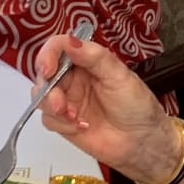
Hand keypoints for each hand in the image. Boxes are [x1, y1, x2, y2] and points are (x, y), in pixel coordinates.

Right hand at [33, 33, 174, 181]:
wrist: (142, 142)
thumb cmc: (137, 106)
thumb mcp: (120, 76)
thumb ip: (95, 58)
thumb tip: (70, 41)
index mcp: (89, 61)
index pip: (60, 47)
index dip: (48, 54)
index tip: (47, 68)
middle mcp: (76, 78)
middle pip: (44, 72)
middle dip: (47, 86)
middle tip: (60, 101)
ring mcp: (68, 99)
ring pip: (41, 96)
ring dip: (52, 105)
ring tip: (73, 116)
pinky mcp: (64, 122)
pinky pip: (47, 118)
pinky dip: (60, 123)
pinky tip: (81, 126)